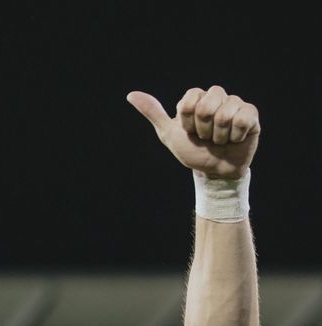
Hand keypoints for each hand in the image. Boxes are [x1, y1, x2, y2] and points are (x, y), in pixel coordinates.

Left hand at [127, 85, 259, 178]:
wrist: (213, 172)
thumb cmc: (192, 152)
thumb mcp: (169, 134)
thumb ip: (153, 113)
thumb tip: (131, 95)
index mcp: (197, 98)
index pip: (189, 101)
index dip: (188, 123)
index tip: (190, 132)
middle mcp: (217, 96)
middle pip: (208, 106)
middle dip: (203, 130)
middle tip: (206, 138)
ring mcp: (235, 104)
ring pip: (225, 114)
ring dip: (219, 137)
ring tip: (220, 141)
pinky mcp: (251, 114)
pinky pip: (243, 119)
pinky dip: (235, 136)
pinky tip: (235, 139)